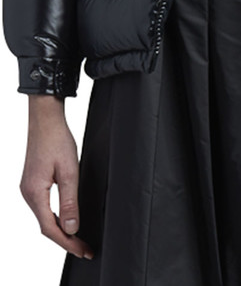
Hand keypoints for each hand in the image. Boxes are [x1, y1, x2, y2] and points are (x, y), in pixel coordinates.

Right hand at [19, 95, 93, 259]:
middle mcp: (27, 193)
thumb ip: (70, 201)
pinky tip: (65, 219)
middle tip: (84, 248)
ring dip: (60, 229)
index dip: (67, 242)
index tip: (83, 250)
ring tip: (78, 238)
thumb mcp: (69, 171)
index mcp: (34, 193)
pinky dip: (54, 217)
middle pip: (45, 226)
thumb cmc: (57, 139)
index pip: (50, 228)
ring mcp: (28, 188)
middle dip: (65, 239)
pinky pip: (42, 207)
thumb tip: (71, 228)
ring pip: (43, 217)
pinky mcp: (32, 183)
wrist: (45, 119)